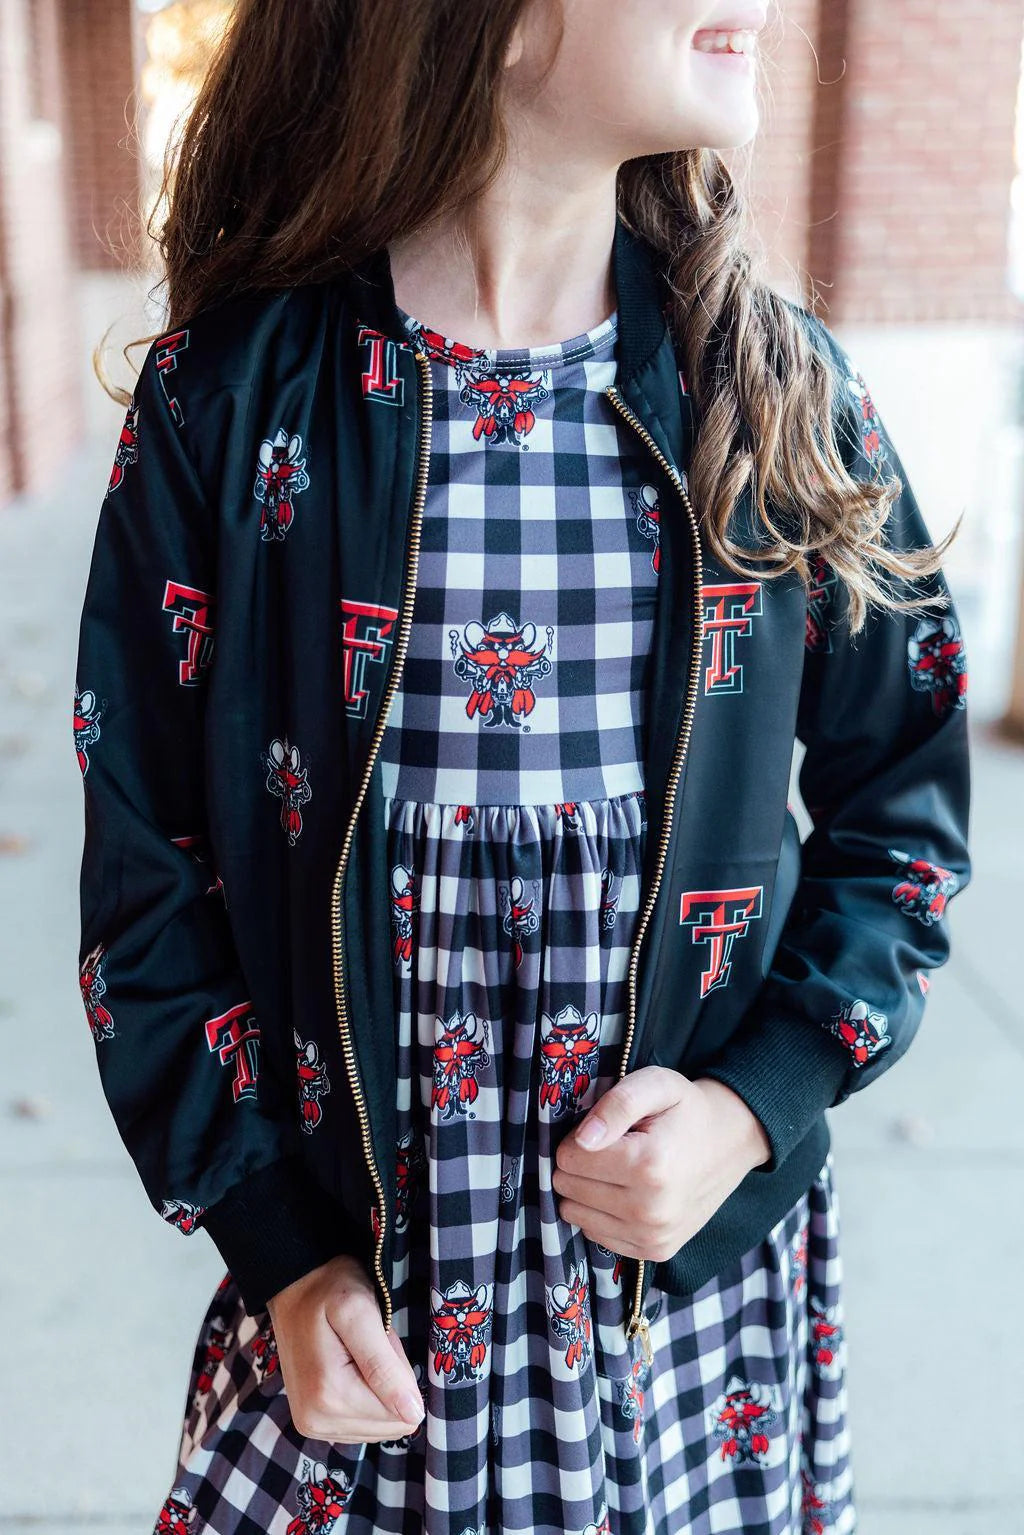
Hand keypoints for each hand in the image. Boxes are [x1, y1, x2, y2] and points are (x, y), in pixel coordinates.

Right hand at [265, 1254, 424, 1442]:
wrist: (294, 1287)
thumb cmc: (330, 1291)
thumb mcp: (361, 1314)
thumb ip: (385, 1366)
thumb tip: (413, 1415)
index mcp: (329, 1397)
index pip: (400, 1415)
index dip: (401, 1375)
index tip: (379, 1343)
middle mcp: (317, 1421)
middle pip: (390, 1423)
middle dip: (391, 1383)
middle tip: (369, 1345)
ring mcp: (312, 1425)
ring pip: (378, 1425)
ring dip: (378, 1388)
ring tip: (357, 1353)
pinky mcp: (313, 1424)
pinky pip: (361, 1424)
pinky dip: (365, 1394)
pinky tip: (349, 1366)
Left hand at [552, 1067, 771, 1262]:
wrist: (731, 1140)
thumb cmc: (687, 1109)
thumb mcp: (656, 1084)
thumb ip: (617, 1104)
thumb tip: (581, 1140)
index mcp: (649, 1165)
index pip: (568, 1157)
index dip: (580, 1137)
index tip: (606, 1130)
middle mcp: (650, 1210)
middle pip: (567, 1186)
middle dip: (581, 1163)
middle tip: (613, 1149)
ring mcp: (653, 1236)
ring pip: (575, 1213)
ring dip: (587, 1190)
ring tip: (620, 1170)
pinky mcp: (655, 1252)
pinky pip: (595, 1234)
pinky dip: (601, 1212)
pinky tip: (626, 1193)